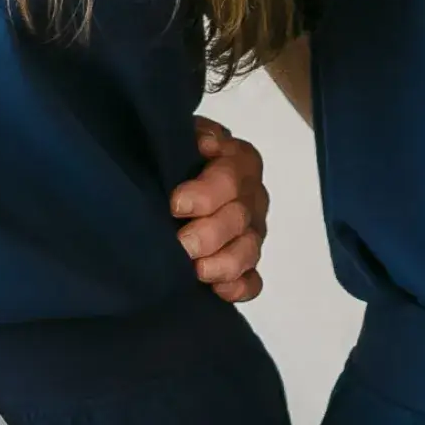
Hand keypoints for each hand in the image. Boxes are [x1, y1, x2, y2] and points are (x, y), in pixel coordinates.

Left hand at [170, 118, 270, 303]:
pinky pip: (253, 281)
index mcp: (239, 161)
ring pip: (249, 250)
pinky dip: (239, 288)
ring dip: (225, 263)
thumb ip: (195, 135)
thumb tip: (207, 143)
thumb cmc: (177, 154)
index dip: (207, 194)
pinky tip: (218, 290)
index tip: (176, 204)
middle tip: (182, 244)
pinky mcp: (244, 263)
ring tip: (198, 271)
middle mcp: (250, 197)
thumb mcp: (182, 135)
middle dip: (210, 234)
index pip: (232, 178)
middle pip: (240, 218)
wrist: (171, 177)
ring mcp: (250, 232)